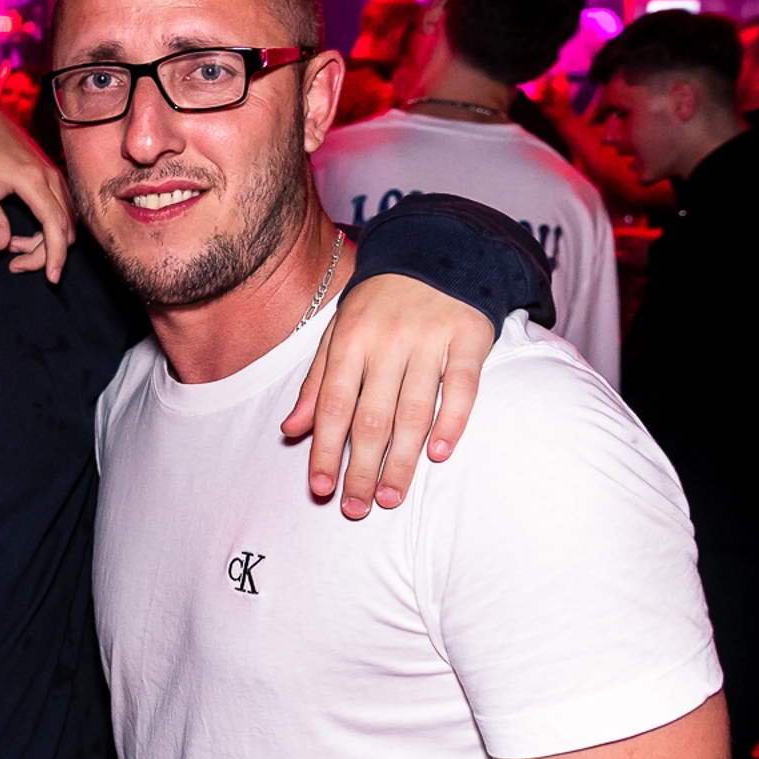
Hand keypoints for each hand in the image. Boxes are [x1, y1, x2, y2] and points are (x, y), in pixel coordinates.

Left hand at [0, 103, 73, 282]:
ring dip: (46, 241)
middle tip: (14, 263)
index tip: (52, 278)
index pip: (55, 224)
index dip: (56, 254)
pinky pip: (61, 210)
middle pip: (65, 227)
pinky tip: (21, 234)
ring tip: (13, 247)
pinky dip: (48, 228)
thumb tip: (2, 245)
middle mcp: (50, 176)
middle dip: (46, 253)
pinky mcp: (51, 177)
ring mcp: (54, 175)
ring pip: (66, 220)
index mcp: (32, 179)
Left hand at [282, 272, 493, 518]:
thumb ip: (316, 384)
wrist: (437, 251)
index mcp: (349, 341)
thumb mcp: (338, 335)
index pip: (333, 405)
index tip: (320, 489)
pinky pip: (461, 387)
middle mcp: (386, 342)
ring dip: (401, 460)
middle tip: (356, 508)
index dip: (324, 449)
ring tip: (390, 497)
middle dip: (360, 468)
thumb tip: (290, 431)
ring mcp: (429, 340)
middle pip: (371, 416)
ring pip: (413, 410)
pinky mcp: (469, 337)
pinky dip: (451, 422)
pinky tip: (439, 454)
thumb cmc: (379, 304)